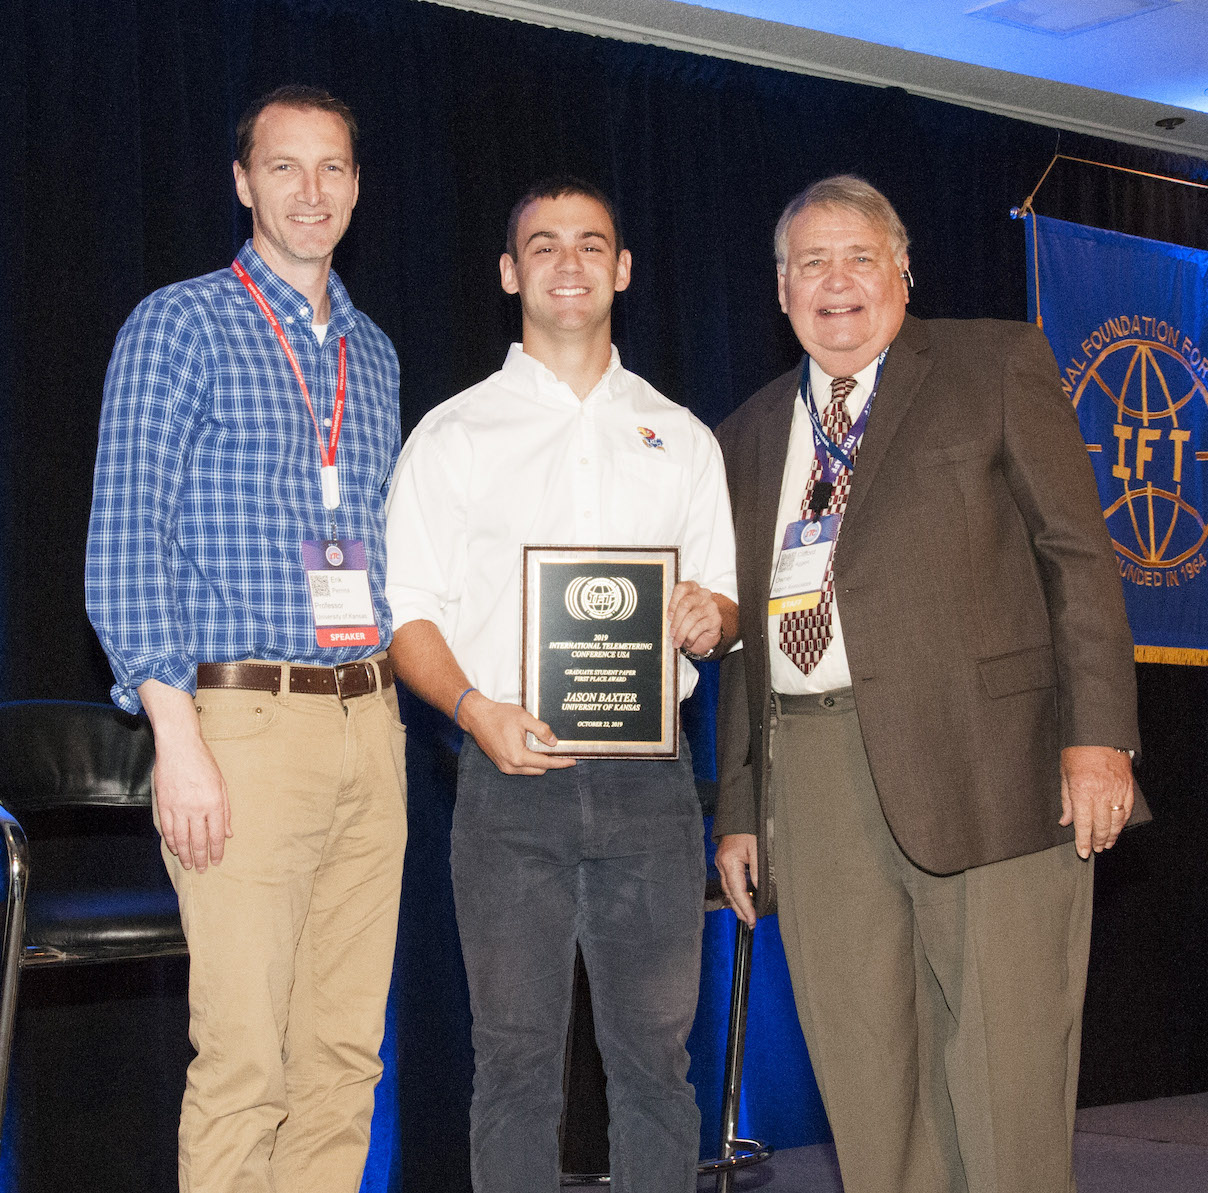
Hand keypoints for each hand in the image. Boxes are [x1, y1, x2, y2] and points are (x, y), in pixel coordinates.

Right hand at [139, 679, 231, 870]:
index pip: (216, 835)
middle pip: (198, 841)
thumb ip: (225, 811)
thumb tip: (229, 833)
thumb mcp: (222, 784)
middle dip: (201, 858)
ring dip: (185, 854)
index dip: (217, 851)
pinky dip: (171, 842)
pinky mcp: (163, 804)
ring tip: (189, 865)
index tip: (217, 862)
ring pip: (181, 839)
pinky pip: (166, 829)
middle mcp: (196, 809)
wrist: (179, 747)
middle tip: (202, 870)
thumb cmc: (204, 763)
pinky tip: (175, 849)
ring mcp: (177, 808)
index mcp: (214, 803)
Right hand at [458, 691, 576, 775]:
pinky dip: (529, 761)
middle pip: (539, 769)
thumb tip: (554, 742)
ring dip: (540, 762)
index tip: (573, 761)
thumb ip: (541, 730)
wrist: (476, 717)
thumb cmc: (499, 716)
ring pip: (530, 770)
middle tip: (561, 752)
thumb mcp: (524, 718)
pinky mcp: (501, 764)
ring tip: (547, 749)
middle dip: (551, 762)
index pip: (545, 763)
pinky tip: (534, 749)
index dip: (561, 762)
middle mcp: (511, 766)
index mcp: (518, 756)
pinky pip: (521, 767)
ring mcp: (505, 767)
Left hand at [667, 580, 722, 655]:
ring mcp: (711, 605)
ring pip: (692, 617)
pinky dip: (690, 637)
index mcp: (692, 588)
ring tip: (677, 642)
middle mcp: (703, 594)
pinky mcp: (716, 618)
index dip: (673, 603)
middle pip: (685, 603)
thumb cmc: (690, 622)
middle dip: (676, 621)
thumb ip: (674, 612)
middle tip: (671, 633)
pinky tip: (687, 643)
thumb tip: (666, 619)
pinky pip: (699, 627)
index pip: (681, 588)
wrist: (705, 636)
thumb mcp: (680, 615)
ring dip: (682, 632)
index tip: (668, 616)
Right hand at [715, 832, 758, 926]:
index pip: (737, 891)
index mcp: (729, 862)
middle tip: (751, 923)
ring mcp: (721, 863)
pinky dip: (736, 893)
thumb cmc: (749, 827)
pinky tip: (742, 899)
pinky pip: (729, 881)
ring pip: (728, 889)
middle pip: (730, 893)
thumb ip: (758, 870)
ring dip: (737, 903)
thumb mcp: (758, 847)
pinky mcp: (724, 861)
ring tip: (747, 916)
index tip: (753, 920)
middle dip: (740, 910)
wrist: (738, 813)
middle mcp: (722, 864)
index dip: (745, 908)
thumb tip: (758, 890)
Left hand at [1059, 745, 1133, 858]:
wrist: (1099, 734)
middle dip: (1098, 841)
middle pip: (1101, 826)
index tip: (1083, 852)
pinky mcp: (1128, 787)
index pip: (1083, 823)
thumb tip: (1065, 821)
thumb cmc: (1078, 752)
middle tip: (1095, 849)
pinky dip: (1122, 822)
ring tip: (1106, 844)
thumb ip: (1066, 800)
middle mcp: (1101, 793)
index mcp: (1082, 790)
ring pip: (1116, 821)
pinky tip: (1117, 829)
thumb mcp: (1065, 774)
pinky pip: (1126, 810)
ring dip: (1111, 835)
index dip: (1083, 840)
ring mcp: (1116, 791)